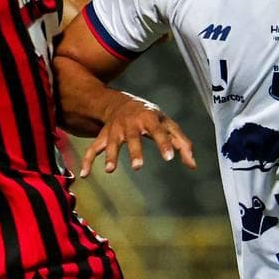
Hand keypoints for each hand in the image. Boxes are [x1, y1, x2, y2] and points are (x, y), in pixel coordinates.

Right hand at [75, 93, 195, 175]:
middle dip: (135, 151)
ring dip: (111, 156)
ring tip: (110, 170)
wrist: (120, 103)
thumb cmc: (150, 117)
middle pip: (133, 138)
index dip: (164, 143)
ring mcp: (115, 130)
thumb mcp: (167, 124)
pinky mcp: (103, 137)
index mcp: (149, 118)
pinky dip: (88, 161)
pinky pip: (93, 148)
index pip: (158, 131)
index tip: (170, 158)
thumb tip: (192, 165)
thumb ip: (181, 143)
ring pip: (112, 143)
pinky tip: (85, 174)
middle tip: (138, 167)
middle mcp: (130, 124)